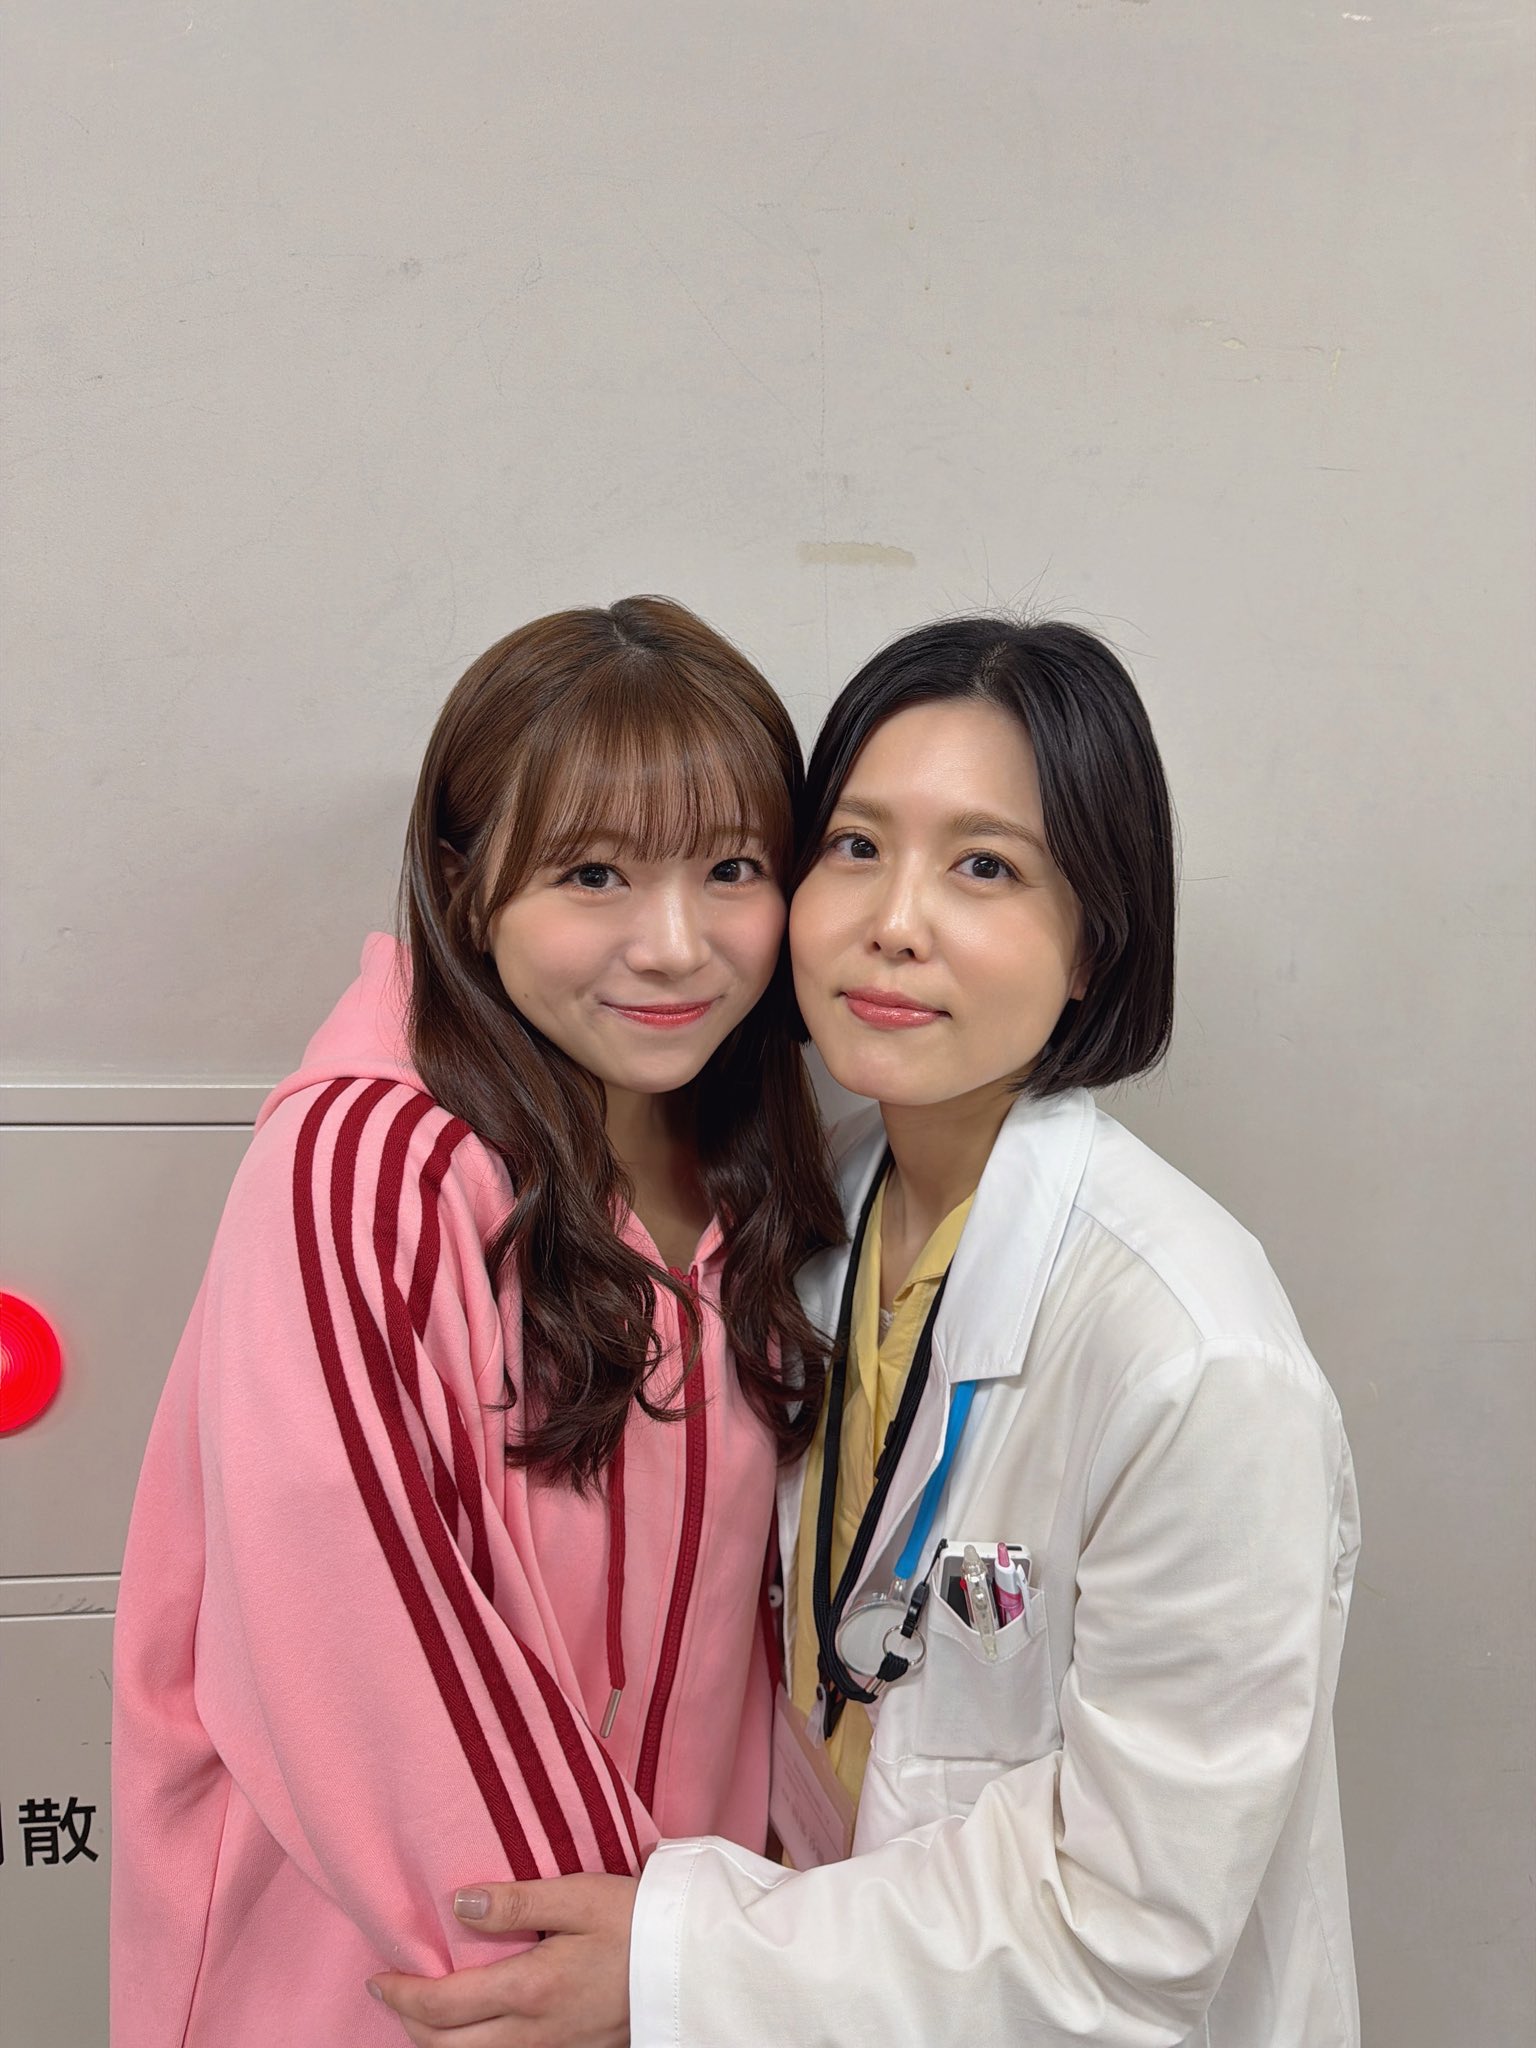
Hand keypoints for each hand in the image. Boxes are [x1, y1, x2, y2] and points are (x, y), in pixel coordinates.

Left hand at [369, 1874, 637, 2047]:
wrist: (695, 1966)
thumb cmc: (640, 1921)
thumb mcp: (581, 1895)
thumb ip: (518, 1900)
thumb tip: (459, 1903)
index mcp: (531, 1989)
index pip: (442, 2005)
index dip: (401, 1995)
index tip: (379, 1977)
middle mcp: (534, 2034)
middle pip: (446, 2047)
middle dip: (410, 2022)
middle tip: (394, 1992)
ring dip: (438, 2041)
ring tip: (425, 2010)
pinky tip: (477, 2026)